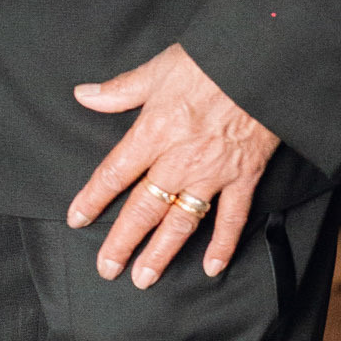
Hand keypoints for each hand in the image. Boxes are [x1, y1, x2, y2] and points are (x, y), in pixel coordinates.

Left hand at [68, 43, 277, 287]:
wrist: (264, 64)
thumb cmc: (210, 62)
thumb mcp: (158, 69)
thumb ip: (120, 90)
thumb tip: (84, 95)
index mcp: (153, 132)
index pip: (114, 173)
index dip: (93, 199)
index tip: (77, 220)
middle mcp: (179, 160)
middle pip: (144, 208)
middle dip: (123, 241)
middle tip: (107, 269)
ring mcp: (213, 173)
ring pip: (181, 221)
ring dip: (162, 252)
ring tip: (144, 277)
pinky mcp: (244, 177)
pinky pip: (232, 218)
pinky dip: (223, 244)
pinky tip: (211, 267)